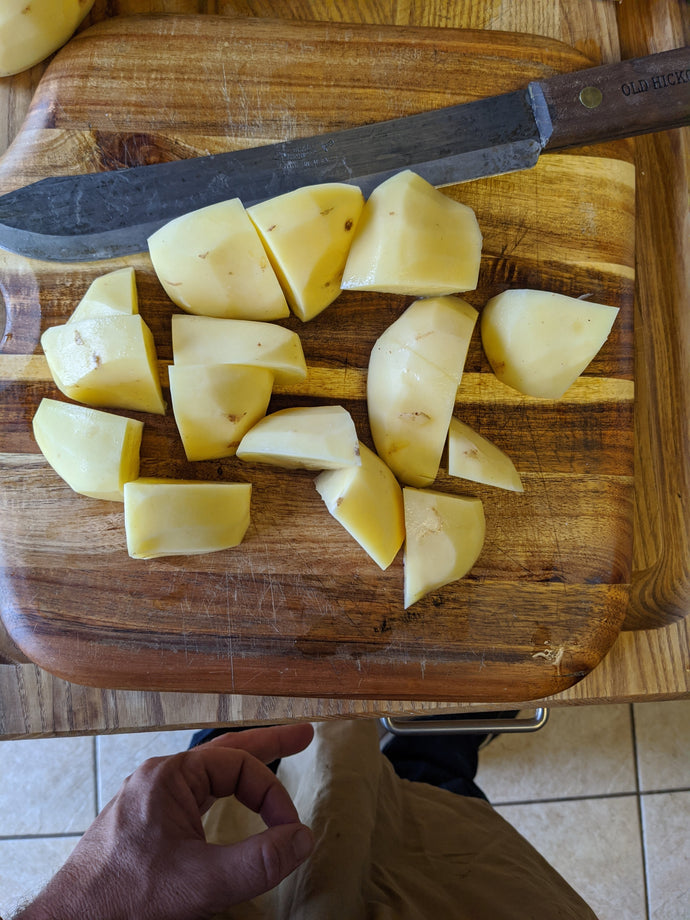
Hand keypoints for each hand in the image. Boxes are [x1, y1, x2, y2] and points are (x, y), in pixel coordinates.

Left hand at [15, 723, 314, 919]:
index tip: (290, 832)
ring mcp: (148, 803)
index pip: (239, 766)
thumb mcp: (200, 882)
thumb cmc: (121, 902)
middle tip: (303, 736)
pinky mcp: (144, 828)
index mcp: (168, 777)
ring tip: (273, 754)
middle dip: (266, 743)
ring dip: (242, 766)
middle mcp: (157, 781)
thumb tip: (301, 839)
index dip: (273, 795)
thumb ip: (258, 860)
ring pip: (207, 774)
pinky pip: (191, 796)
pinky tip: (226, 799)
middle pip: (224, 753)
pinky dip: (220, 791)